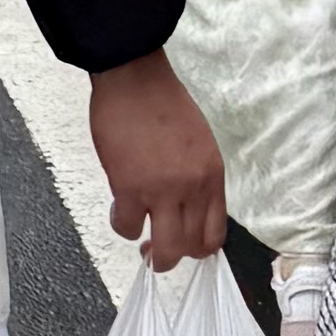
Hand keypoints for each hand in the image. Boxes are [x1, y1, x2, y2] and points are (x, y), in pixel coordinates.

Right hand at [87, 48, 225, 268]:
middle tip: (158, 251)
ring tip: (140, 240)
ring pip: (165, 249)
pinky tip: (119, 211)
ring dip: (151, 253)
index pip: (215, 233)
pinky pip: (127, 226)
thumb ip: (197, 178)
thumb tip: (186, 207)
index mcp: (212, 176)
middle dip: (175, 256)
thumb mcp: (199, 144)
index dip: (198, 249)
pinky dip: (123, 226)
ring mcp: (162, 191)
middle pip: (192, 247)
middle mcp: (193, 188)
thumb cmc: (163, 103)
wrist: (135, 79)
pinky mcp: (129, 187)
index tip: (184, 245)